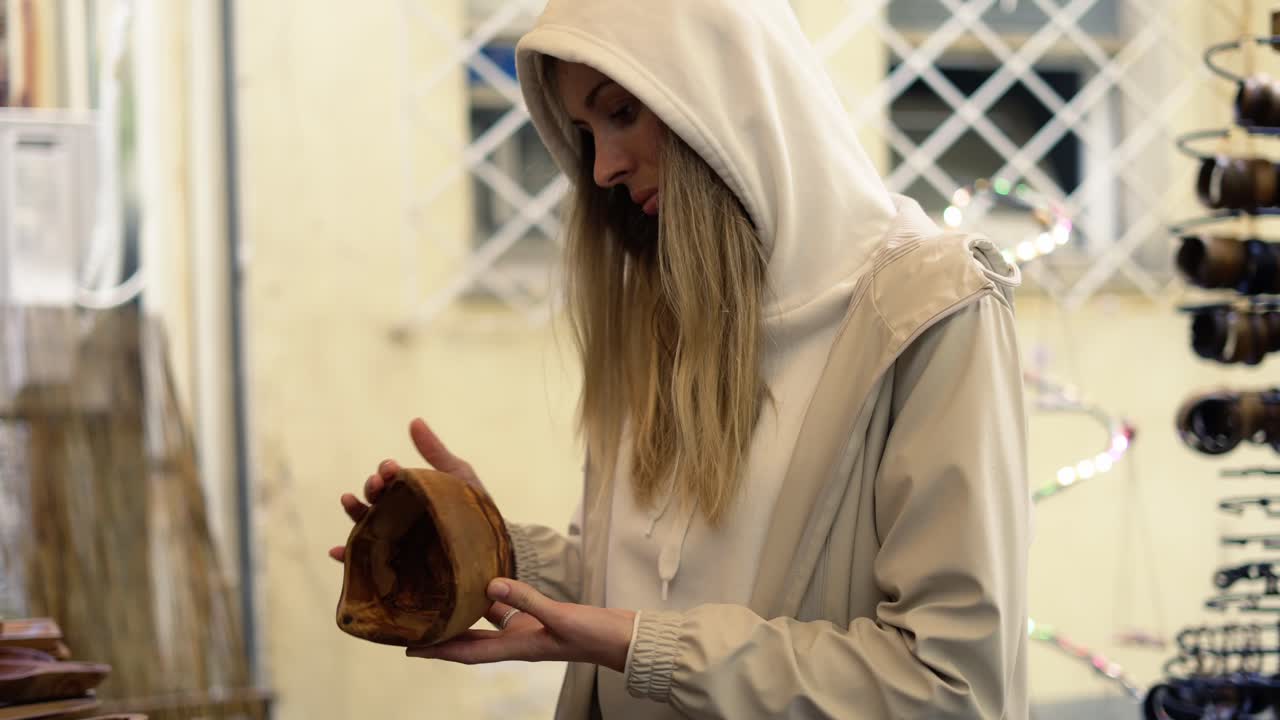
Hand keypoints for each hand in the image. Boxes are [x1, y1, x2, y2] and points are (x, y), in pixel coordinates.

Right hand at [328, 418, 486, 562]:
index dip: (385, 472)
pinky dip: (347, 556)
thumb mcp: (457, 476)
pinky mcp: (396, 564)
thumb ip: (435, 451)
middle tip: (377, 484)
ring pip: (366, 525)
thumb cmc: (474, 509)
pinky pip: (365, 561)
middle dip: (371, 487)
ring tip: (348, 501)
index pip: (390, 480)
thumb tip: (414, 421)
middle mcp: (400, 516)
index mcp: (411, 494)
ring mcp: (397, 539)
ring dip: (354, 512)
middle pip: (376, 499)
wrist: (492, 549)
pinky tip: (336, 552)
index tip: (391, 469)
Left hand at [406, 578, 635, 673]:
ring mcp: (528, 630)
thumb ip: (527, 600)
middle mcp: (517, 641)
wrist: (622, 638)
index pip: (468, 651)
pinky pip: (507, 609)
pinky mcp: (540, 619)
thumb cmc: (595, 634)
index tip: (409, 649)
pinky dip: (491, 598)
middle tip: (413, 624)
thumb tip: (489, 584)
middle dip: (441, 635)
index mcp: (518, 647)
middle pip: (469, 639)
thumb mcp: (560, 616)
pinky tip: (482, 582)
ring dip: (462, 614)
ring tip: (438, 600)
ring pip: (485, 622)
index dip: (438, 651)